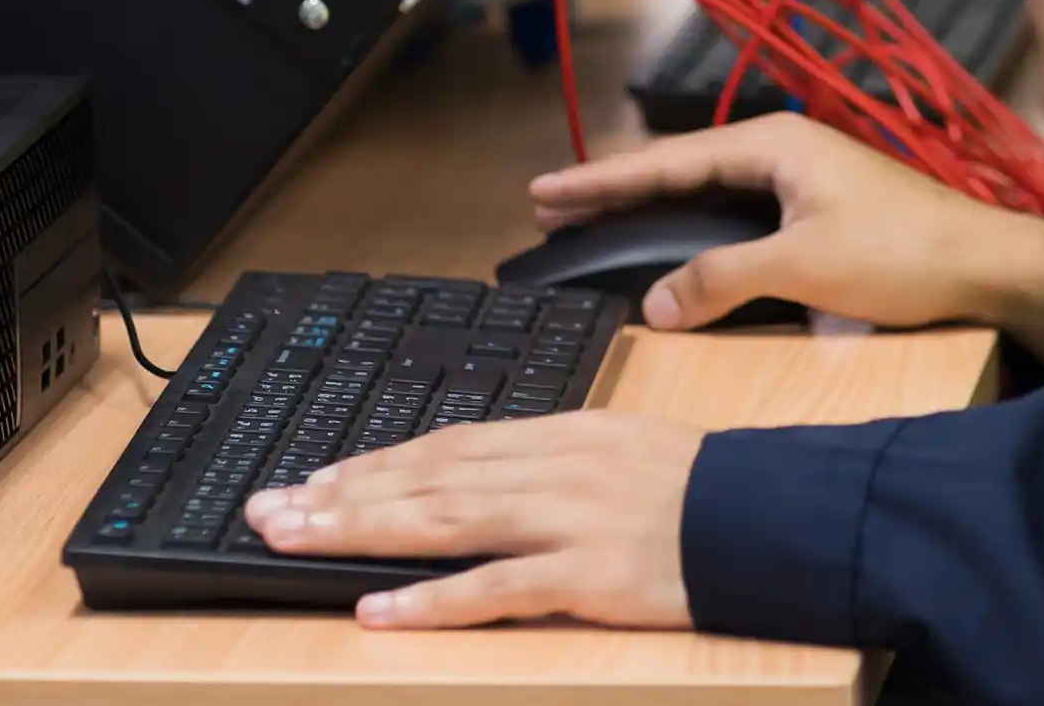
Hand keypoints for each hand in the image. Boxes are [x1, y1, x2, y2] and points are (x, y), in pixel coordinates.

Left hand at [245, 409, 698, 629]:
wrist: (772, 515)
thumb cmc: (706, 492)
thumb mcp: (625, 452)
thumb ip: (555, 462)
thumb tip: (481, 479)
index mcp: (564, 433)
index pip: (447, 443)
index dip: (374, 462)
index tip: (316, 477)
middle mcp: (554, 467)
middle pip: (428, 476)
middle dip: (342, 493)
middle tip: (272, 508)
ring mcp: (568, 519)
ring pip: (445, 518)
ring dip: (361, 530)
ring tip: (298, 540)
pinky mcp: (587, 573)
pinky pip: (496, 588)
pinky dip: (433, 600)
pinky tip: (381, 610)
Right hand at [529, 115, 1043, 364]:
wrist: (993, 267)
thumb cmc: (906, 254)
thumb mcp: (804, 267)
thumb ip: (724, 279)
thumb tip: (656, 302)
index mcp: (776, 144)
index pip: (667, 161)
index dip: (602, 180)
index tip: (544, 189)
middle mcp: (786, 151)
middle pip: (681, 170)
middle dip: (616, 189)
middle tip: (550, 205)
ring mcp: (806, 181)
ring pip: (709, 193)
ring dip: (655, 210)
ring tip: (597, 223)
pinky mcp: (823, 213)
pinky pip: (738, 216)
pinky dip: (695, 230)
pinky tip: (677, 249)